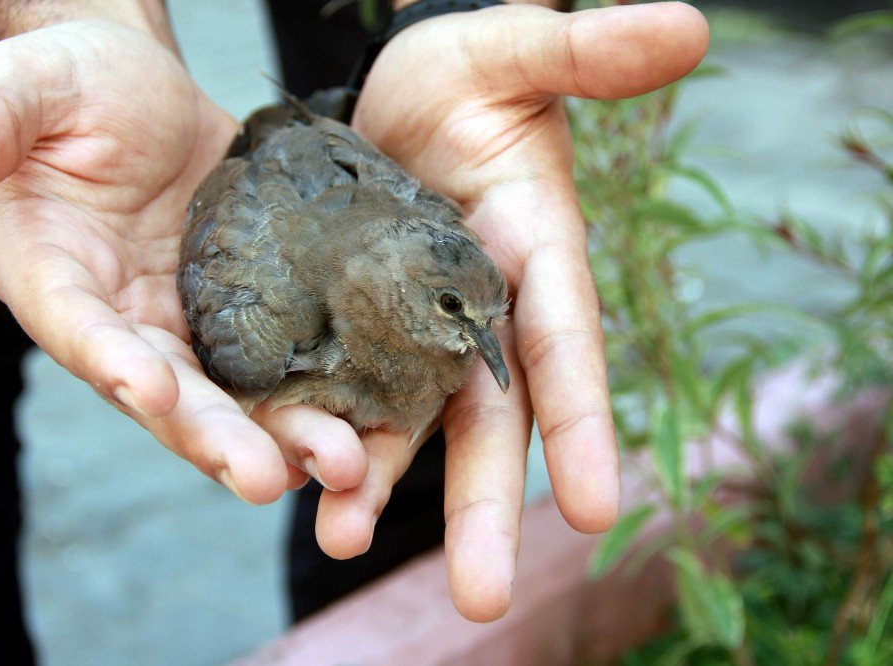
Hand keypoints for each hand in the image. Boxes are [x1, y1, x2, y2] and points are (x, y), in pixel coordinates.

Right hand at [0, 20, 371, 502]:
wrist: (139, 88)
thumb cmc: (73, 85)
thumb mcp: (25, 92)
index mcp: (54, 276)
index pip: (78, 328)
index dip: (111, 361)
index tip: (153, 391)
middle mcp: (120, 319)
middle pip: (166, 391)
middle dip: (214, 436)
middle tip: (267, 480)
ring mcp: (184, 322)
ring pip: (231, 394)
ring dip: (281, 434)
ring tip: (339, 467)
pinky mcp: (243, 310)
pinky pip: (278, 360)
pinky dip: (315, 393)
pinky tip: (365, 423)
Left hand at [337, 2, 709, 620]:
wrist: (389, 92)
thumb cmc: (467, 72)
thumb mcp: (516, 54)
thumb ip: (588, 53)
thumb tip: (688, 24)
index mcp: (531, 259)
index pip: (565, 348)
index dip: (582, 424)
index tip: (594, 507)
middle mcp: (479, 314)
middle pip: (489, 422)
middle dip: (485, 508)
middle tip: (485, 599)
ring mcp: (414, 329)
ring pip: (406, 425)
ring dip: (376, 488)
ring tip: (337, 543)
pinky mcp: (353, 326)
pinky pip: (342, 392)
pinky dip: (324, 438)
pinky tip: (291, 484)